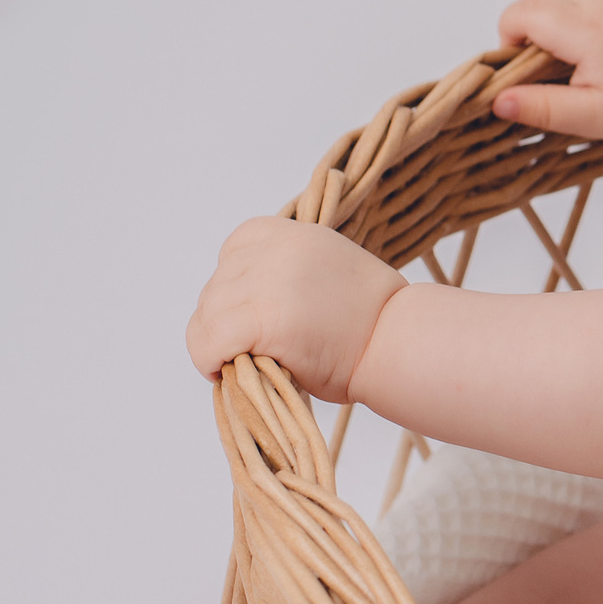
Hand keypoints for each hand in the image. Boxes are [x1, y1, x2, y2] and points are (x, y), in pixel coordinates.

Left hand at [186, 216, 406, 402]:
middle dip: (227, 324)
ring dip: (215, 346)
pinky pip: (206, 344)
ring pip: (204, 320)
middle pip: (213, 291)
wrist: (398, 341)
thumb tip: (233, 300)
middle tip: (256, 348)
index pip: (228, 258)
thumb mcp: (321, 265)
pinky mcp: (262, 320)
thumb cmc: (366, 317)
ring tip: (247, 362)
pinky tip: (228, 372)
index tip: (256, 319)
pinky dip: (209, 362)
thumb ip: (279, 269)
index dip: (237, 295)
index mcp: (284, 231)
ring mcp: (265, 283)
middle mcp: (271, 250)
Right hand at [493, 0, 602, 139]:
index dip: (513, 37)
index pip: (520, 13)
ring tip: (593, 35)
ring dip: (570, 2)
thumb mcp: (592, 118)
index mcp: (589, 30)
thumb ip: (543, 108)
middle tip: (571, 57)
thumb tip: (497, 99)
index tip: (532, 60)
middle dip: (543, 25)